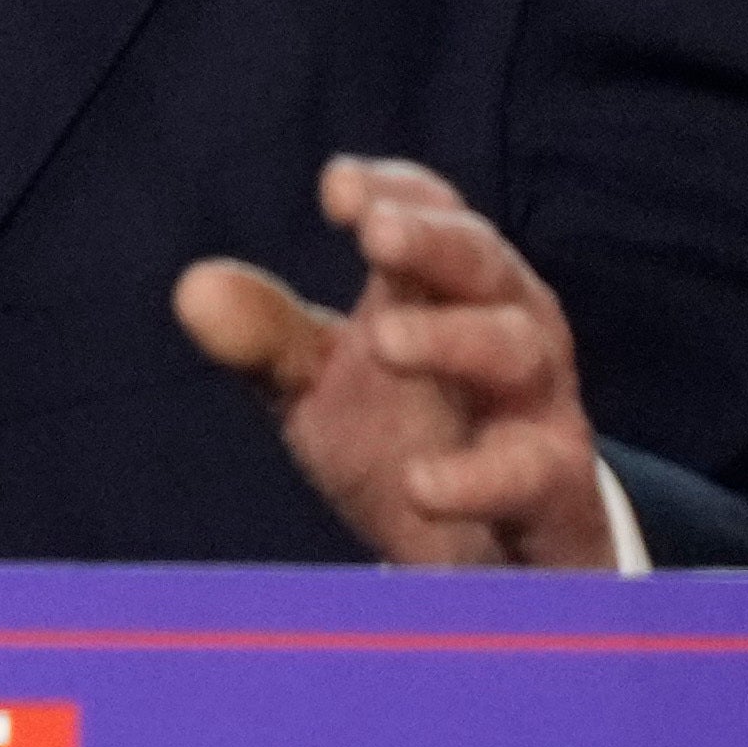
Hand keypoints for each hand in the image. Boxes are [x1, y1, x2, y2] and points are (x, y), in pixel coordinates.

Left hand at [174, 157, 615, 569]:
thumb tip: (193, 288)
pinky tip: (420, 485)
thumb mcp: (325, 384)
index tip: (338, 187)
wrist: (490, 559)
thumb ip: (267, 336)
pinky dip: (478, 478)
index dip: (394, 192)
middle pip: (483, 263)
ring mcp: (538, 408)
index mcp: (451, 288)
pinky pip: (530, 475)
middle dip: (433, 242)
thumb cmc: (408, 437)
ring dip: (453, 338)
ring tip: (383, 340)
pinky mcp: (554, 493)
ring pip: (515, 352)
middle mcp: (507, 328)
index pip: (432, 214)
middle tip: (376, 234)